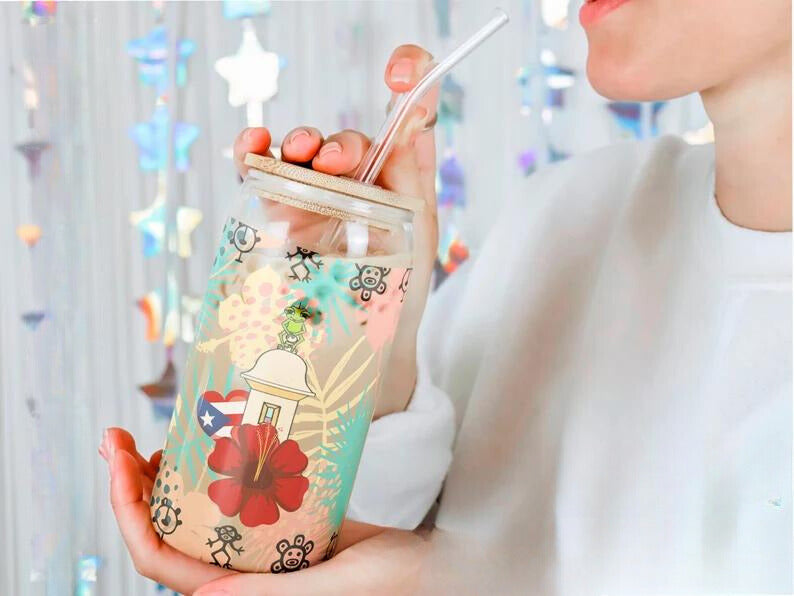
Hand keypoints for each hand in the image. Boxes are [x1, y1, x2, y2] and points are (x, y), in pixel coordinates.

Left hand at [102, 427, 418, 593]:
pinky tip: (211, 442)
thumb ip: (274, 593)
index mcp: (239, 592)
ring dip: (162, 477)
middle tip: (119, 437)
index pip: (159, 558)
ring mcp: (252, 547)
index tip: (119, 460)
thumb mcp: (335, 587)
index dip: (128, 511)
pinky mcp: (274, 525)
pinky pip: (228, 499)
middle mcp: (235, 570)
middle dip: (131, 486)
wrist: (425, 569)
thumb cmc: (391, 586)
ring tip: (152, 438)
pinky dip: (210, 471)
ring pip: (189, 514)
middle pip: (162, 531)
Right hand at [232, 44, 438, 417]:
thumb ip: (414, 181)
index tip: (399, 71)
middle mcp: (354, 181)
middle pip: (342, 141)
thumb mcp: (417, 236)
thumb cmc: (398, 295)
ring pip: (300, 152)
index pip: (401, 120)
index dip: (406, 81)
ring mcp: (314, 197)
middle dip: (337, 143)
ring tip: (296, 156)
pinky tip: (252, 149)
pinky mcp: (278, 215)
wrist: (363, 351)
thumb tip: (418, 122)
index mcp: (395, 179)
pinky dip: (254, 153)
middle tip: (333, 162)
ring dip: (296, 142)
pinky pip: (263, 173)